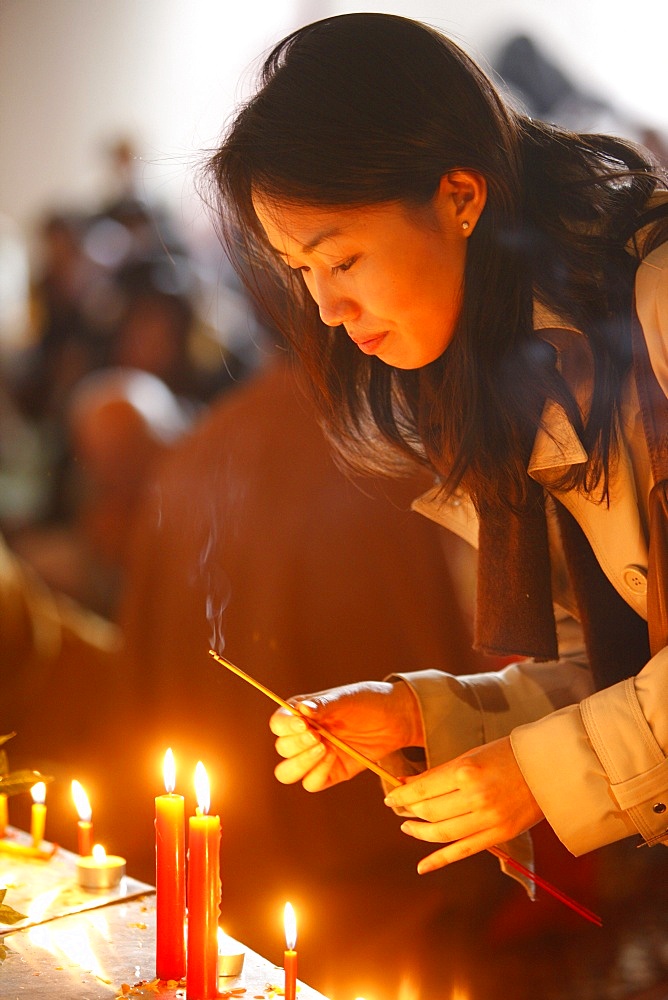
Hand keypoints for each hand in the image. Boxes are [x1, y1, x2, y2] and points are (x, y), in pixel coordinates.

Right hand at [269, 680, 422, 791]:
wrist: (395, 718)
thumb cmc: (368, 701)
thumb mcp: (346, 698)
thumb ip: (324, 705)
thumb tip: (301, 709)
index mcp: (301, 714)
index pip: (278, 723)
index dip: (285, 726)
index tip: (303, 724)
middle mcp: (304, 737)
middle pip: (282, 749)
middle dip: (297, 744)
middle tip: (319, 736)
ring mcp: (315, 757)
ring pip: (287, 772)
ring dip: (301, 763)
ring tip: (325, 749)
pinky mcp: (330, 774)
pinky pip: (311, 783)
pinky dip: (317, 774)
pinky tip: (334, 759)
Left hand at [383, 736, 543, 871]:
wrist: (548, 767)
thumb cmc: (507, 754)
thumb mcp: (471, 755)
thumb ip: (441, 773)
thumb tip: (409, 784)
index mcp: (466, 770)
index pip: (423, 788)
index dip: (402, 795)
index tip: (391, 797)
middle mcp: (475, 796)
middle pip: (429, 811)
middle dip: (409, 811)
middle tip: (399, 810)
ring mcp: (488, 819)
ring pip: (442, 833)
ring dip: (419, 832)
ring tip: (408, 827)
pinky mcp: (499, 835)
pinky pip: (463, 851)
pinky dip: (440, 860)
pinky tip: (422, 867)